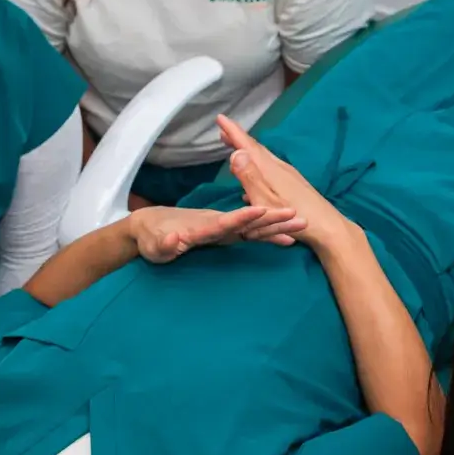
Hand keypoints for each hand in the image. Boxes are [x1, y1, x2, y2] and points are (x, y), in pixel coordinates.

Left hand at [128, 204, 304, 264]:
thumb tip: (174, 239)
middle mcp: (217, 224)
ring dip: (276, 224)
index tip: (262, 210)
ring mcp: (223, 228)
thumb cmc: (152, 236)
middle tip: (298, 214)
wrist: (152, 224)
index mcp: (202, 226)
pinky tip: (287, 239)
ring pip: (254, 226)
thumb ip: (165, 244)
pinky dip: (269, 236)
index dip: (243, 217)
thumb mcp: (154, 244)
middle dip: (272, 218)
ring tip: (301, 222)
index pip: (225, 221)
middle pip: (248, 221)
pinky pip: (251, 234)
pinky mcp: (225, 234)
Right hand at [217, 115, 354, 250]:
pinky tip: (254, 179)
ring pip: (264, 159)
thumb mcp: (266, 200)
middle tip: (223, 132)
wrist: (327, 227)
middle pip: (256, 149)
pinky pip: (269, 169)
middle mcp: (279, 167)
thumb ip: (250, 177)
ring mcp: (288, 175)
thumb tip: (235, 152)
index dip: (233, 132)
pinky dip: (257, 167)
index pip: (248, 146)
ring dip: (248, 153)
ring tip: (235, 152)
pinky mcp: (293, 184)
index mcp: (270, 169)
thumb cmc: (293, 217)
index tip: (220, 118)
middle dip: (239, 139)